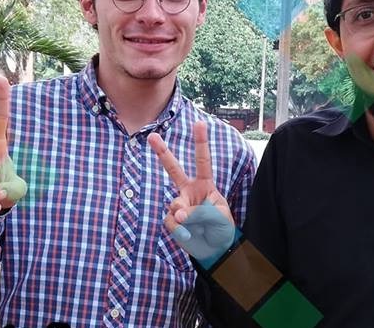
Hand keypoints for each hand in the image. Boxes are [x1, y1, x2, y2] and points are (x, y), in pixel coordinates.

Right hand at [149, 122, 234, 262]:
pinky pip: (172, 222)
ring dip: (185, 217)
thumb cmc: (221, 228)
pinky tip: (190, 236)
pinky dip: (181, 231)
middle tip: (152, 136)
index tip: (199, 123)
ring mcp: (179, 205)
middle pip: (174, 169)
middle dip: (162, 152)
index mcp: (206, 185)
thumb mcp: (219, 217)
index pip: (203, 161)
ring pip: (175, 205)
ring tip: (195, 226)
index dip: (201, 142)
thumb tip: (177, 213)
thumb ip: (200, 211)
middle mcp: (190, 191)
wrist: (215, 250)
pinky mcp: (173, 221)